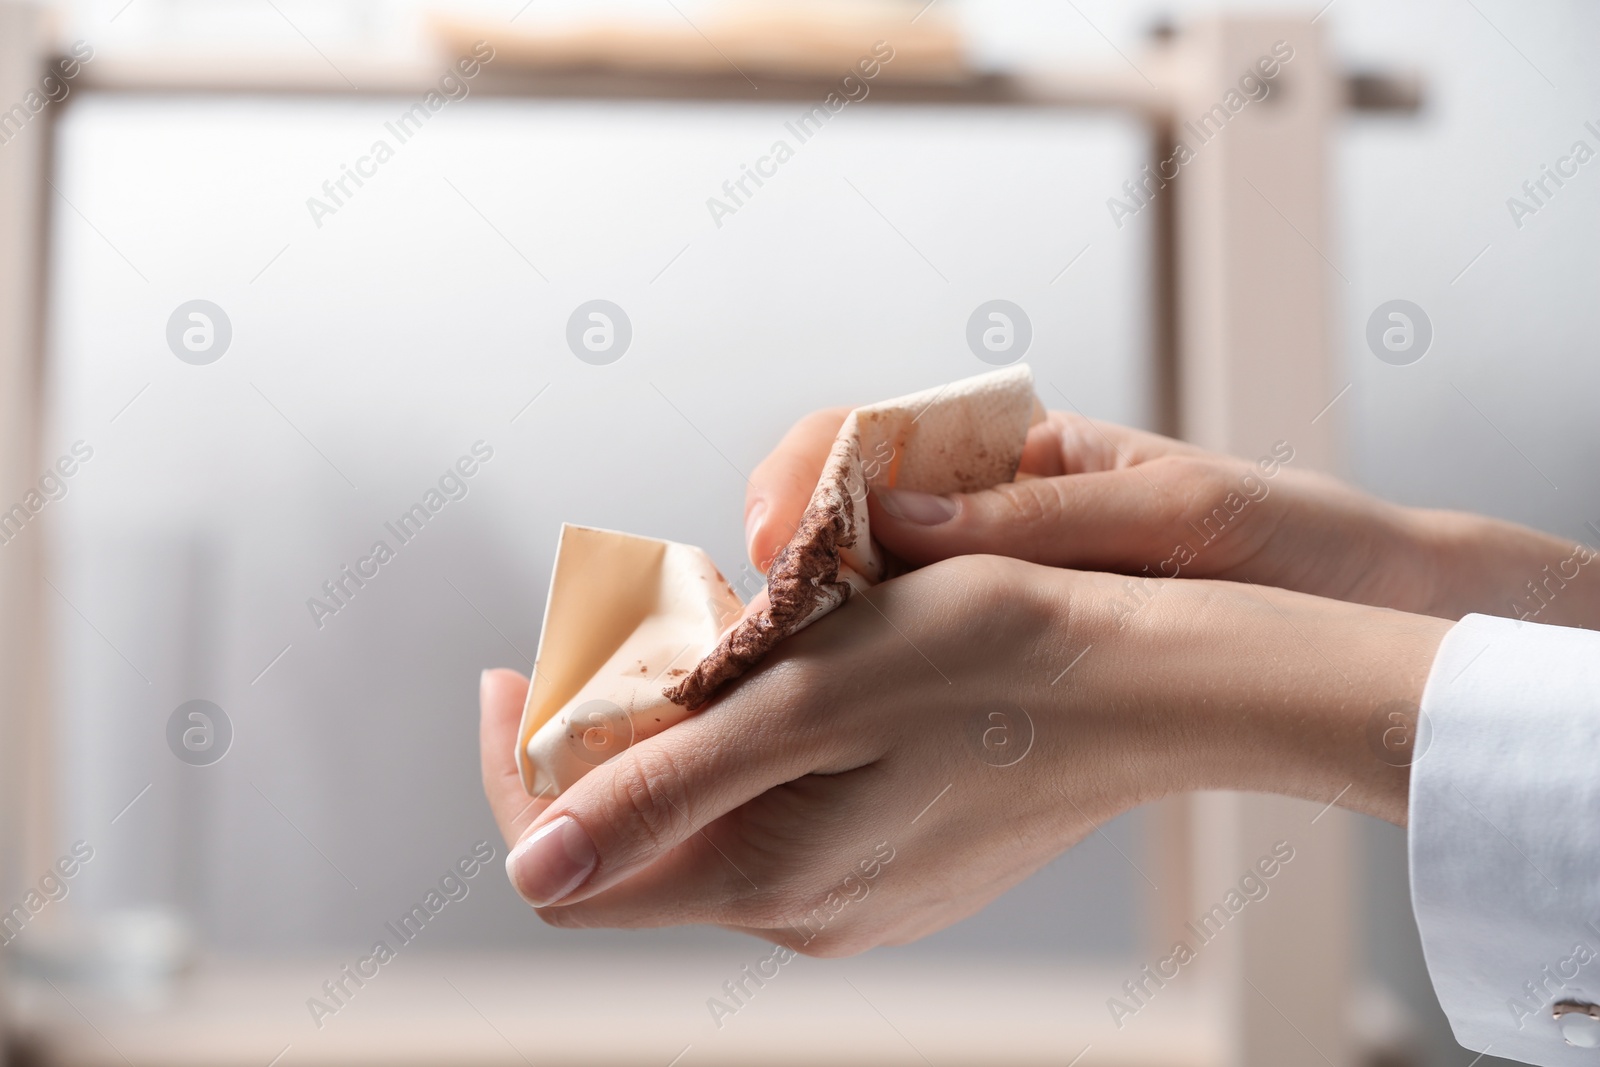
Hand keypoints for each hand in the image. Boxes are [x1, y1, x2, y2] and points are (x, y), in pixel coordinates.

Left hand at [483, 555, 1447, 952]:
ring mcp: (864, 897)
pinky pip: (789, 816)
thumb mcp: (807, 698)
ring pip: (719, 822)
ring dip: (692, 734)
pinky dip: (764, 748)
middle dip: (608, 739)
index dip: (517, 769)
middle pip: (642, 843)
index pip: (568, 869)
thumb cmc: (992, 661)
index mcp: (767, 878)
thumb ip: (661, 789)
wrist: (1152, 683)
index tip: (517, 668)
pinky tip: (806, 679)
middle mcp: (807, 912)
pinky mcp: (907, 867)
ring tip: (726, 639)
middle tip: (633, 632)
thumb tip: (529, 867)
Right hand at [745, 409, 1599, 626]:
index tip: (774, 534)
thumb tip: (892, 525)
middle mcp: (994, 520)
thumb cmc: (1291, 543)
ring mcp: (997, 590)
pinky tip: (841, 716)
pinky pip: (916, 658)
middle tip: (756, 628)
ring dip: (813, 630)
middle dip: (788, 558)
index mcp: (1026, 455)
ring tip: (776, 680)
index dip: (807, 473)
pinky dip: (866, 680)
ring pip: (870, 596)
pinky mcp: (1011, 656)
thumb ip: (1040, 517)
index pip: (877, 435)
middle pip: (849, 517)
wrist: (1370, 617)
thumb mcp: (1175, 515)